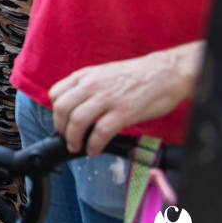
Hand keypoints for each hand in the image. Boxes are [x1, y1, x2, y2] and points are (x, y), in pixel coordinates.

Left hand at [49, 42, 202, 154]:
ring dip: (73, 139)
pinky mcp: (124, 112)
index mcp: (85, 76)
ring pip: (77, 121)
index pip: (56, 94)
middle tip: (67, 138)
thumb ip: (87, 86)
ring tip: (77, 147)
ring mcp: (107, 98)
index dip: (55, 112)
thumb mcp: (103, 74)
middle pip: (62, 109)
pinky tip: (94, 150)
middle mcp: (92, 85)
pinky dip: (93, 145)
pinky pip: (101, 132)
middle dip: (60, 128)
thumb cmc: (137, 75)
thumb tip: (76, 105)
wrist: (166, 72)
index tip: (61, 122)